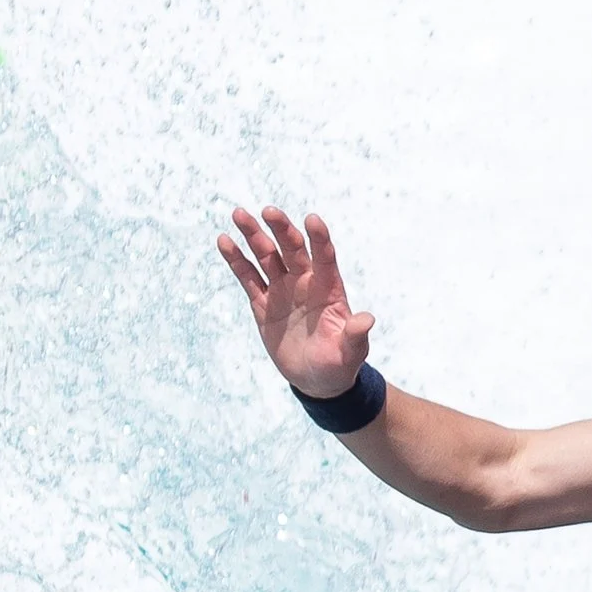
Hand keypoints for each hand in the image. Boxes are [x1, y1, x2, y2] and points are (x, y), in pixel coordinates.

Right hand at [216, 206, 373, 397]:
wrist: (317, 380)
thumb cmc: (340, 364)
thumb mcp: (350, 353)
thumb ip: (356, 335)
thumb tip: (367, 319)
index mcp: (329, 290)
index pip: (325, 258)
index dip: (319, 239)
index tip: (312, 220)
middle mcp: (305, 283)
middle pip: (292, 249)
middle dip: (281, 230)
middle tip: (268, 211)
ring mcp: (283, 291)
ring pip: (267, 257)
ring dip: (254, 236)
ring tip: (239, 215)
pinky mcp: (263, 303)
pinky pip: (248, 277)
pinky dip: (237, 260)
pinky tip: (224, 241)